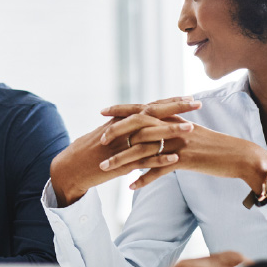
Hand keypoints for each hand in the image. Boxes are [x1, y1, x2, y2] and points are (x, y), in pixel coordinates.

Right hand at [49, 98, 200, 205]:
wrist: (69, 169)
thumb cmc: (86, 153)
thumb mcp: (104, 134)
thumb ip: (121, 127)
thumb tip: (137, 121)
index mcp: (120, 121)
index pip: (149, 107)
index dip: (169, 102)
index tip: (188, 97)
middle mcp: (121, 129)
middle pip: (152, 114)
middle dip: (176, 108)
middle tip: (197, 103)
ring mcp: (120, 146)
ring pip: (149, 136)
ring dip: (171, 131)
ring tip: (191, 129)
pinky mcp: (119, 164)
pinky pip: (142, 161)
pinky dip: (159, 159)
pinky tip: (175, 159)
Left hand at [99, 117, 266, 190]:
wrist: (239, 155)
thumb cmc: (214, 146)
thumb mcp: (192, 132)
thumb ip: (172, 128)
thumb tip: (154, 129)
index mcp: (174, 118)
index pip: (143, 110)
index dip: (122, 110)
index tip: (103, 112)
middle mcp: (174, 127)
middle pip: (139, 127)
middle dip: (117, 133)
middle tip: (100, 141)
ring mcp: (179, 143)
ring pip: (144, 150)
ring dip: (122, 161)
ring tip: (105, 169)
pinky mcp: (185, 160)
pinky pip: (159, 170)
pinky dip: (144, 179)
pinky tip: (131, 186)